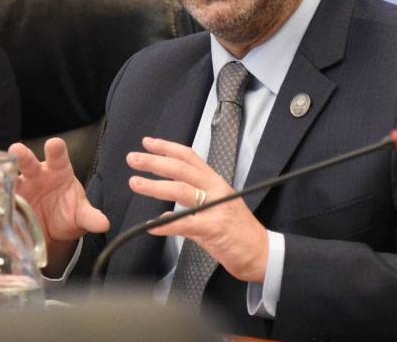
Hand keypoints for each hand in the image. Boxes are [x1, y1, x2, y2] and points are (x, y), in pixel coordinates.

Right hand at [9, 138, 108, 275]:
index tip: (54, 144)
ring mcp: (21, 188)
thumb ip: (90, 217)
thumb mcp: (81, 216)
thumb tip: (104, 223)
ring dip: (1, 176)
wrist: (53, 230)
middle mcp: (37, 175)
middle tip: (16, 150)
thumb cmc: (69, 212)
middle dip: (22, 156)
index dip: (56, 149)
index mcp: (59, 170)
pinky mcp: (9, 203)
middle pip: (29, 162)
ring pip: (9, 179)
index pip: (59, 156)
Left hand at [127, 137, 268, 283]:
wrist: (261, 253)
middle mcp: (216, 190)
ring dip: (155, 186)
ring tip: (136, 183)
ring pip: (181, 191)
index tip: (148, 142)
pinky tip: (151, 225)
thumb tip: (167, 213)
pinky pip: (185, 223)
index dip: (168, 148)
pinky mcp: (214, 228)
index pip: (190, 157)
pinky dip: (166, 224)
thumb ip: (191, 209)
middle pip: (182, 169)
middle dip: (155, 162)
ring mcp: (215, 208)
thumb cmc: (239, 232)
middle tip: (134, 158)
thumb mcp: (217, 210)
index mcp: (215, 183)